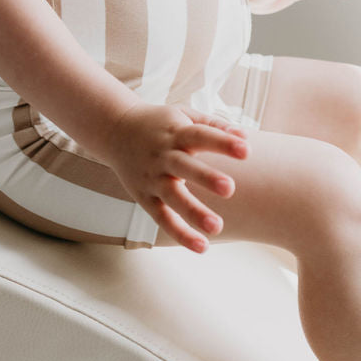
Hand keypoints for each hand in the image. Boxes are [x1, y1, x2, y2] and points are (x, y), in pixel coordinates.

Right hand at [108, 102, 249, 253]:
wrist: (114, 129)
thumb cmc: (159, 124)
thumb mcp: (184, 114)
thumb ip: (214, 124)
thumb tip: (245, 136)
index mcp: (176, 132)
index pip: (201, 135)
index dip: (223, 142)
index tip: (246, 150)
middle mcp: (163, 155)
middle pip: (184, 167)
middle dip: (206, 178)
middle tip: (230, 188)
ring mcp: (152, 177)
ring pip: (172, 196)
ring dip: (194, 212)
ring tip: (217, 227)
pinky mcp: (144, 197)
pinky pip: (162, 218)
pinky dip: (180, 233)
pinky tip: (201, 246)